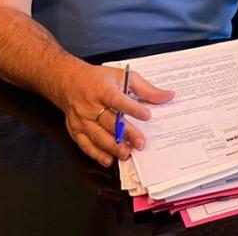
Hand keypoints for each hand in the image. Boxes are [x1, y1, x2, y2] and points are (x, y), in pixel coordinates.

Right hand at [55, 62, 173, 166]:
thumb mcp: (124, 77)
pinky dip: (97, 154)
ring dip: (112, 147)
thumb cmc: (99, 80)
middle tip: (141, 143)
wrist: (70, 83)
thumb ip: (146, 89)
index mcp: (103, 89)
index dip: (132, 108)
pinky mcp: (76, 130)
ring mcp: (82, 120)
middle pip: (109, 121)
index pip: (118, 100)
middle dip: (125, 133)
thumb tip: (168, 96)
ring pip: (97, 136)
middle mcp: (91, 106)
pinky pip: (86, 145)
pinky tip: (109, 160)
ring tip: (126, 153)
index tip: (147, 115)